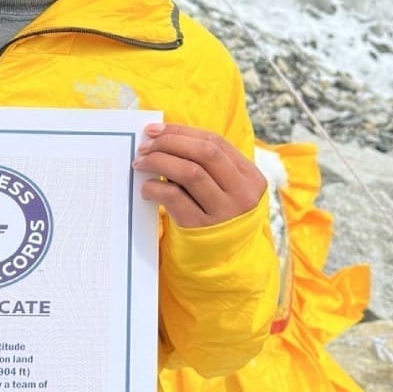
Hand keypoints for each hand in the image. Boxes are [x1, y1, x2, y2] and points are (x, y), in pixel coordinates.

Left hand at [132, 123, 266, 227]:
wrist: (224, 260)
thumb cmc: (217, 214)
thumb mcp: (225, 189)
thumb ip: (206, 165)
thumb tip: (163, 137)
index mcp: (251, 177)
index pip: (215, 142)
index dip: (183, 132)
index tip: (156, 130)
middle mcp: (242, 194)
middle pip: (205, 153)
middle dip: (170, 143)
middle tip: (145, 145)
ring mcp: (223, 213)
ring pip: (190, 172)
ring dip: (160, 161)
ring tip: (141, 162)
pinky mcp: (200, 228)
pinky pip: (174, 198)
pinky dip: (156, 187)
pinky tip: (146, 187)